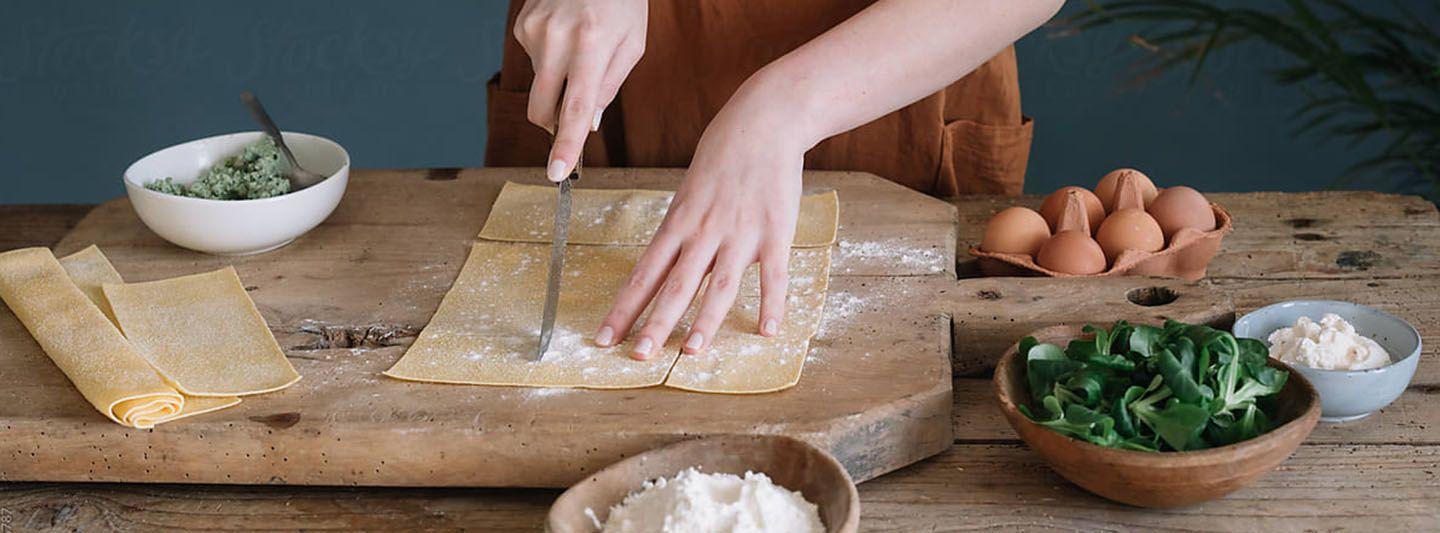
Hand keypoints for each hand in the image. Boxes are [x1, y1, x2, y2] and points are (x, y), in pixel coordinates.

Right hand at [513, 0, 646, 180]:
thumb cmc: (622, 3)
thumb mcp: (632, 45)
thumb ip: (609, 87)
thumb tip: (585, 124)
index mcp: (592, 45)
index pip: (575, 108)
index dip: (565, 145)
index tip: (557, 173)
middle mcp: (557, 39)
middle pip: (542, 109)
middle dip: (555, 123)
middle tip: (574, 113)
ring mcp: (534, 31)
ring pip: (539, 87)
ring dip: (558, 82)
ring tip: (579, 48)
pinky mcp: (521, 26)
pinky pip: (534, 63)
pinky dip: (551, 60)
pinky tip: (565, 36)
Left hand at [592, 91, 808, 358]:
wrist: (763, 121)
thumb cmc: (722, 157)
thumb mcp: (688, 193)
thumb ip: (681, 233)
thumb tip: (663, 270)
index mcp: (678, 223)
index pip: (644, 273)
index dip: (624, 308)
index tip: (604, 337)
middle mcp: (704, 232)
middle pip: (675, 285)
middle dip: (655, 323)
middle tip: (637, 356)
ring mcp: (740, 233)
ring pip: (719, 285)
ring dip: (705, 321)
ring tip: (690, 353)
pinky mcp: (776, 231)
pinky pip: (774, 275)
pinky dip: (772, 304)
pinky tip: (768, 331)